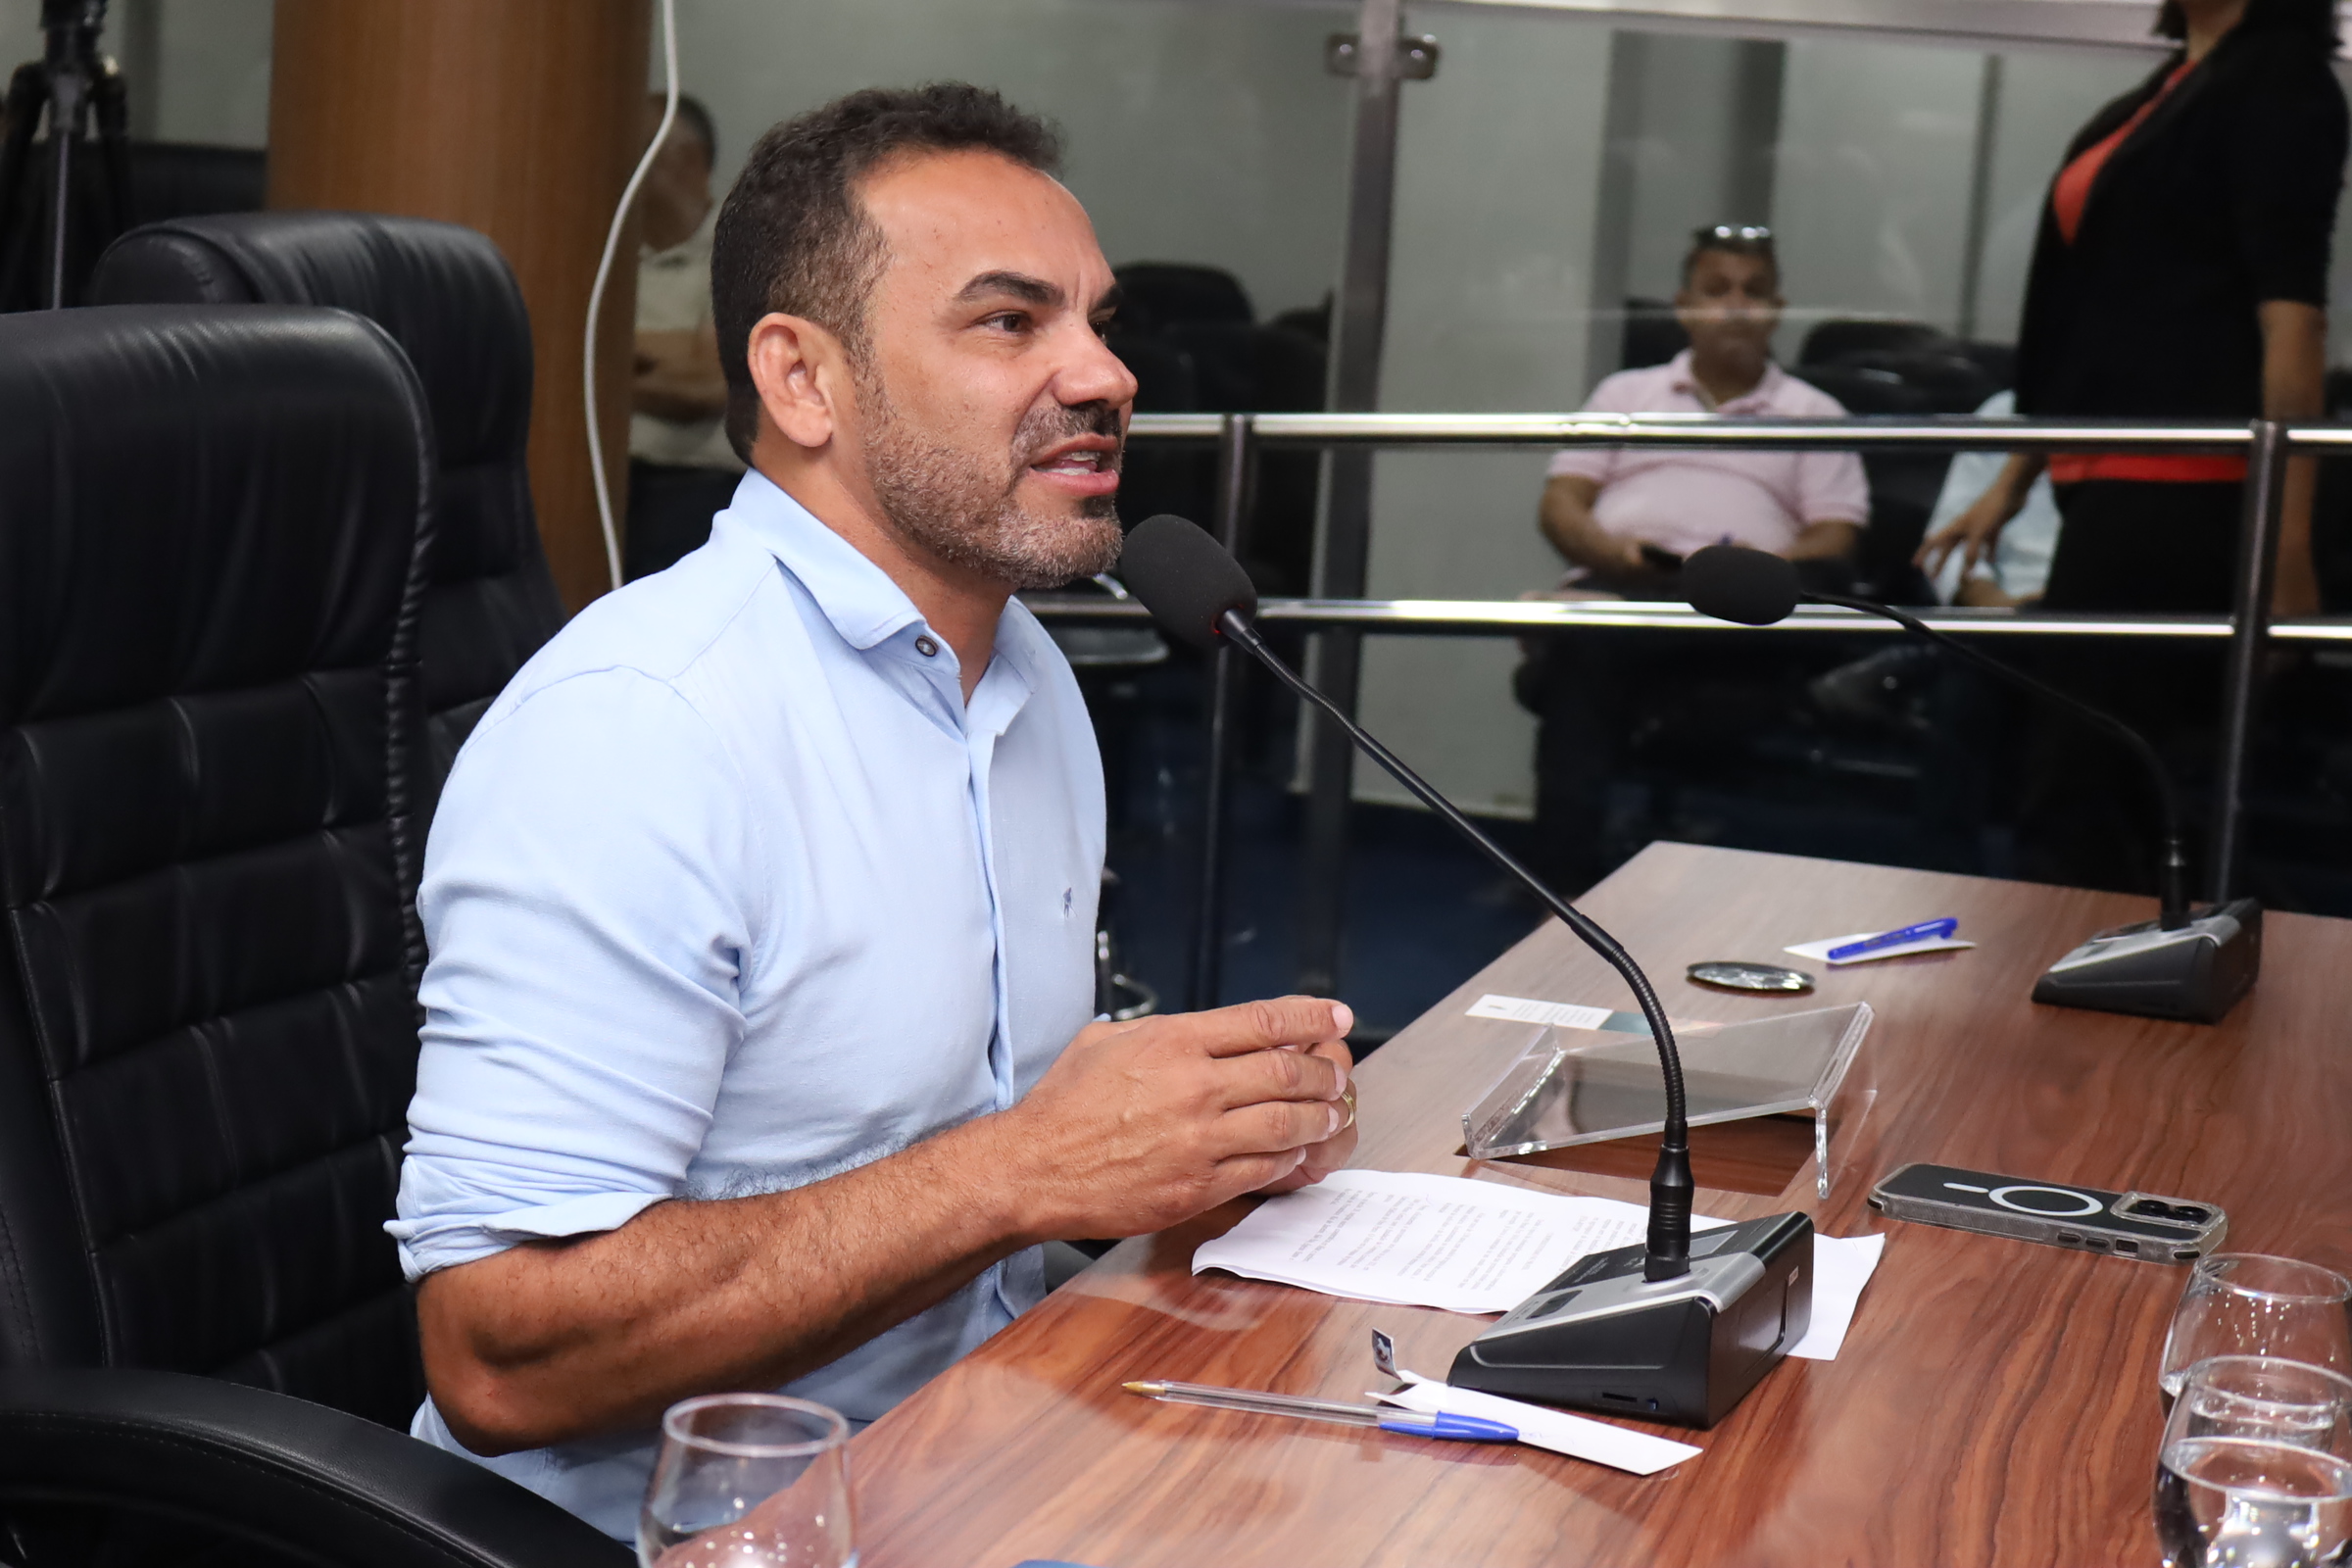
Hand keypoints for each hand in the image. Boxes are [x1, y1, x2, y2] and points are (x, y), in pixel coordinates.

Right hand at [990, 996, 1353, 1240]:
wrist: (1035, 1169)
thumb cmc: (1064, 1106)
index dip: (1311, 1018)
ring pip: (1286, 1124)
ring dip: (1318, 1118)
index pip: (1263, 1022)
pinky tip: (1294, 1152)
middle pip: (1288, 1073)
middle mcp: (1194, 1087)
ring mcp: (1199, 1140)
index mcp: (1173, 1042)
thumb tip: (1199, 1028)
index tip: (1335, 1016)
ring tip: (1328, 1114)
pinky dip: (1289, 1158)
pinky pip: (1264, 1169)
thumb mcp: (1106, 1041)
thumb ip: (1160, 1030)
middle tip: (1336, 1074)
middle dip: (1324, 1073)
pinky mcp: (1198, 1186)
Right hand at [1915, 487, 2013, 580]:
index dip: (1924, 554)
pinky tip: (1990, 563)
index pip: (1934, 542)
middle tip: (1933, 578)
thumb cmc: (1990, 510)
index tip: (1916, 566)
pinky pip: (1988, 545)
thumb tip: (1966, 576)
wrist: (2011, 491)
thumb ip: (1972, 553)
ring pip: (1967, 549)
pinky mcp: (1992, 528)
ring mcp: (1978, 528)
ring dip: (1964, 562)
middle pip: (1948, 548)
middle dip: (1940, 562)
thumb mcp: (1979, 533)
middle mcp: (1963, 528)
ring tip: (1963, 575)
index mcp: (1955, 527)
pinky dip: (1988, 554)